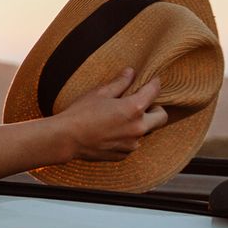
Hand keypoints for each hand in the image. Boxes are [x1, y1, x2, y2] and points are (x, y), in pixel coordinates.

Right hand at [49, 68, 167, 162]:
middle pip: (161, 118)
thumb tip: (131, 72)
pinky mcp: (123, 155)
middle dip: (156, 108)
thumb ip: (119, 83)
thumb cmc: (80, 113)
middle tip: (144, 103)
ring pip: (145, 131)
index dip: (155, 84)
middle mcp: (138, 128)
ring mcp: (131, 144)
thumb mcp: (100, 93)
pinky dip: (126, 136)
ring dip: (139, 124)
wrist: (66, 139)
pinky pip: (131, 143)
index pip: (153, 92)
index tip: (154, 81)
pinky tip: (110, 131)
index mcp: (133, 109)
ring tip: (120, 118)